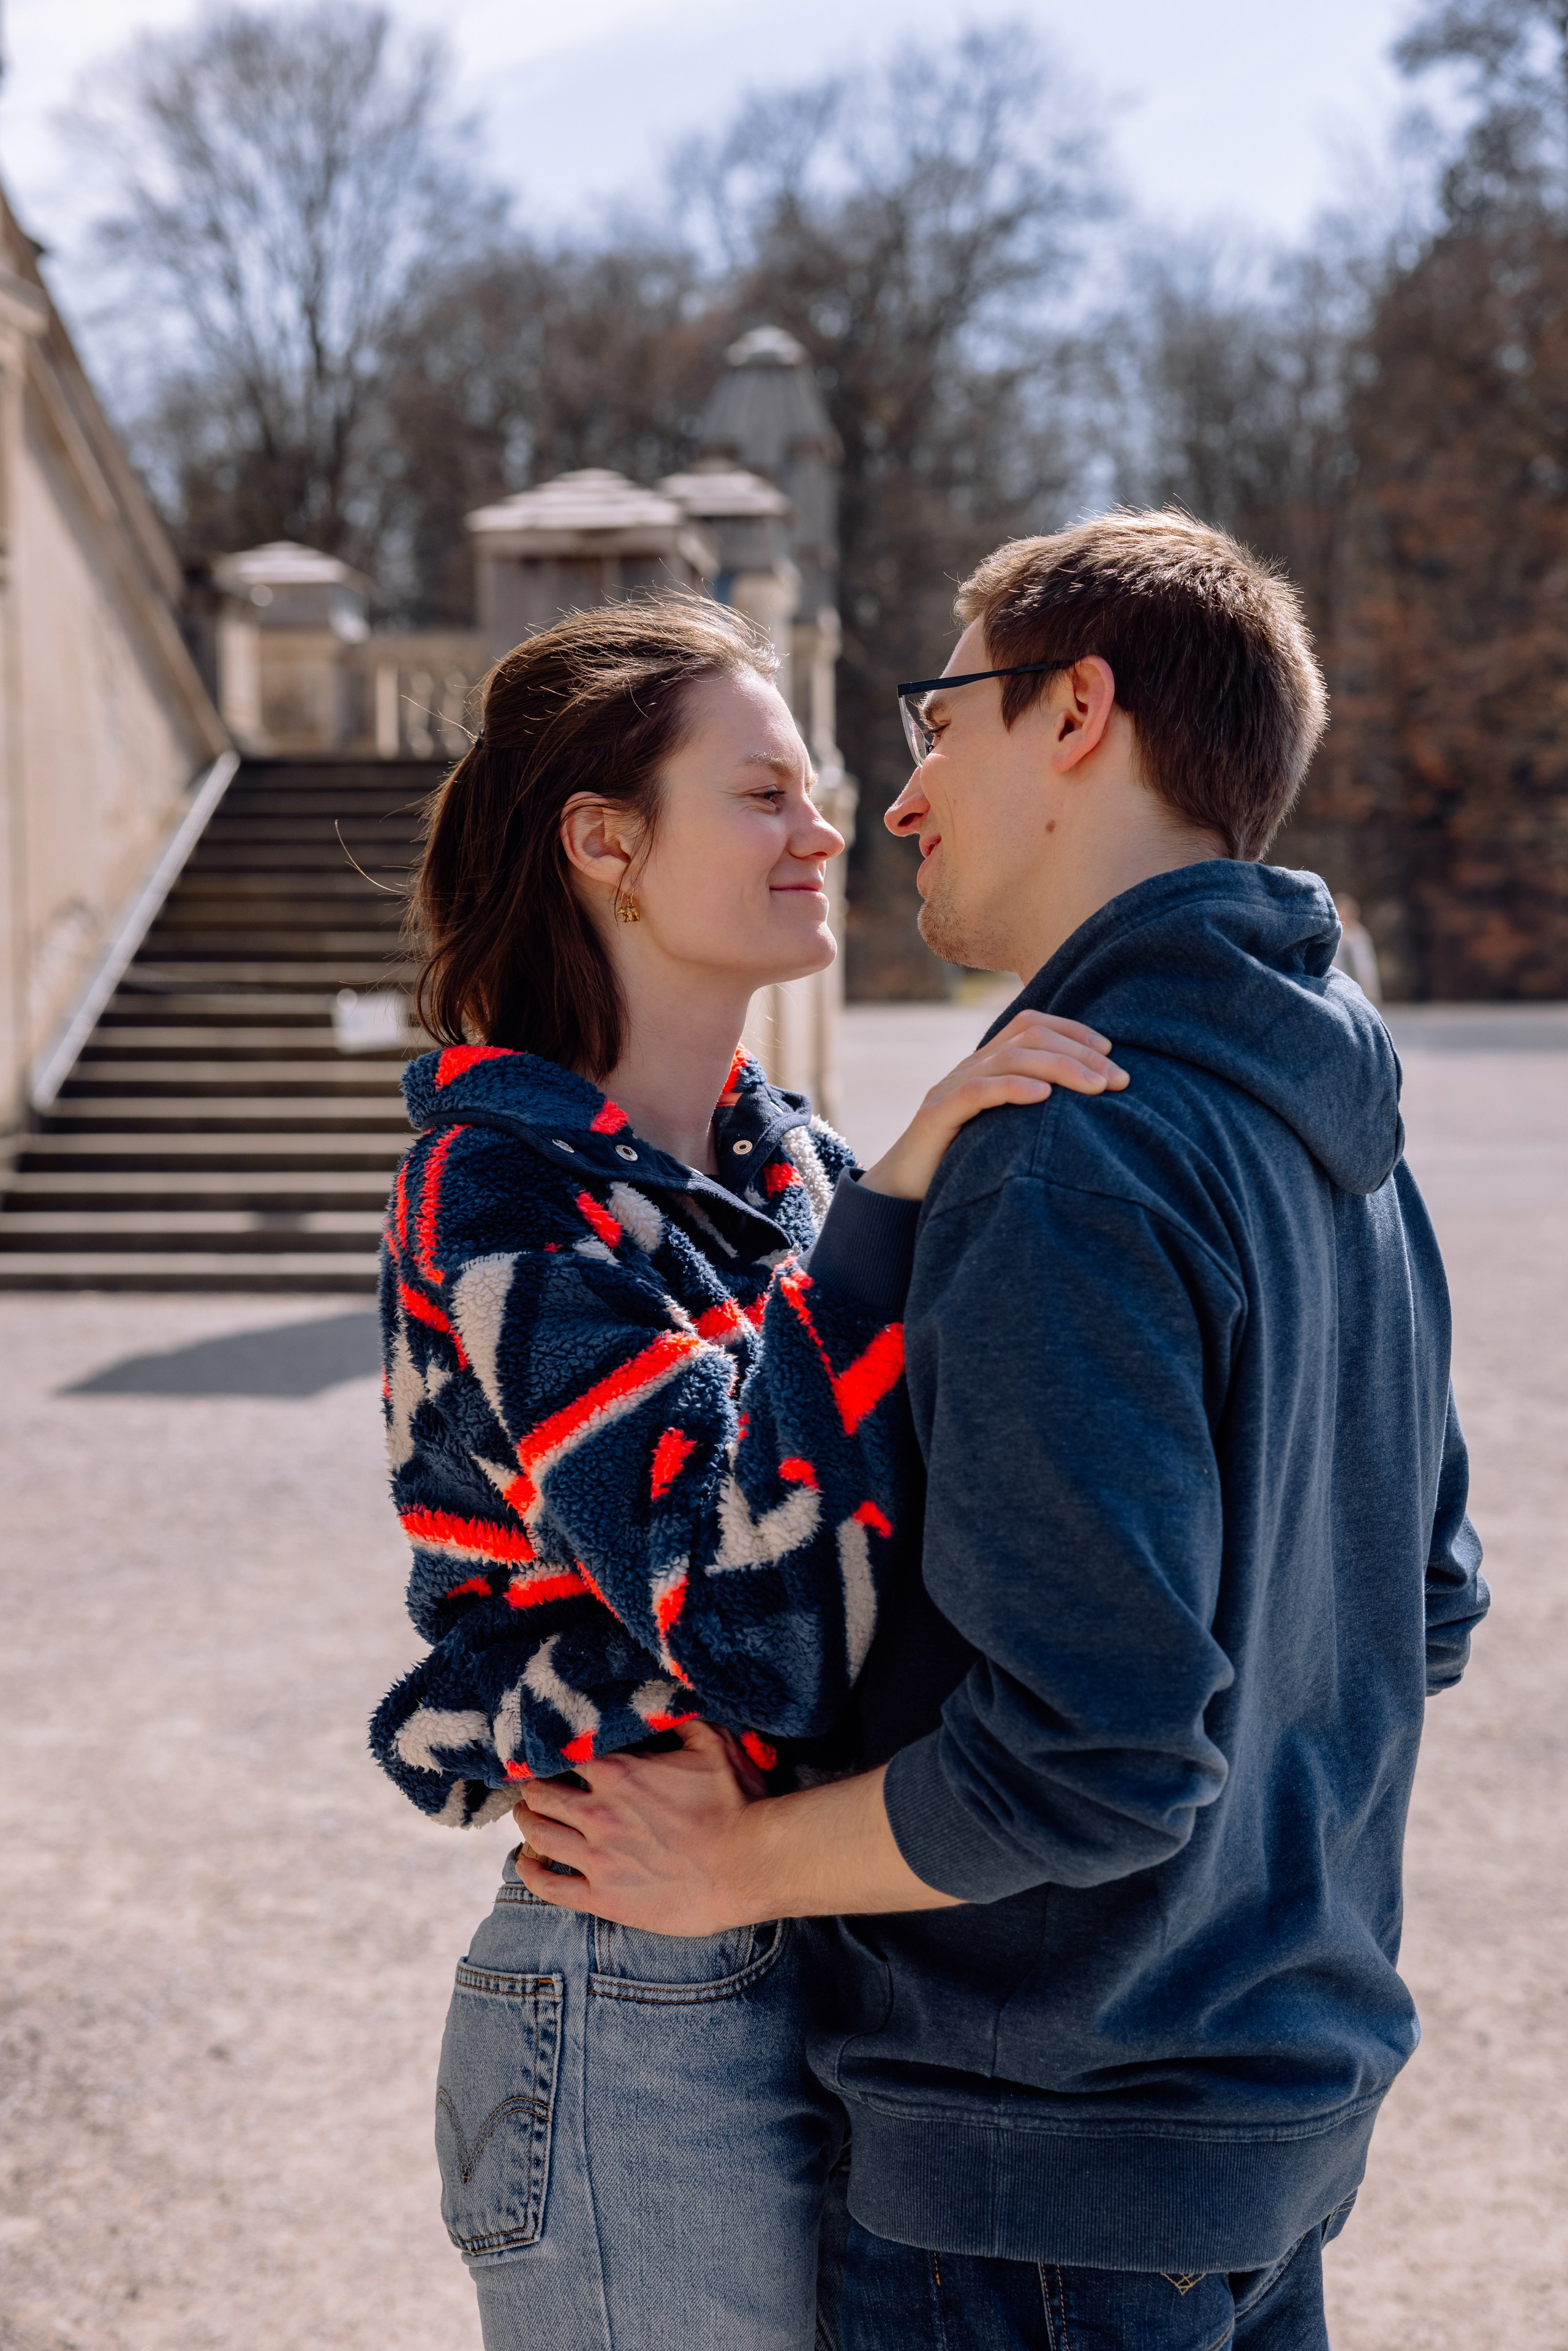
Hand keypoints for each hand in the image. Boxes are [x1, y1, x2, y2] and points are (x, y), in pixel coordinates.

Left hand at [514, 1721, 763, 1935]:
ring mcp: (598, 1858)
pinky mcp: (605, 1898)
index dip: (554, 1749)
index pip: (565, 1753)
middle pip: (542, 1793)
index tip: (550, 1749)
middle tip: (532, 1783)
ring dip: (526, 1821)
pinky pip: (549, 1887)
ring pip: (538, 1835)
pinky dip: (530, 1872)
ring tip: (526, 1814)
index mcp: (619, 1773)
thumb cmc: (738, 1803)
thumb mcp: (714, 1743)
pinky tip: (526, 1863)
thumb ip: (680, 1720)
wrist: (752, 1866)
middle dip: (533, 1785)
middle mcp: (598, 1813)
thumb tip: (661, 1703)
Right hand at [861, 1010, 1127, 1199]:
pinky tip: (1044, 1097)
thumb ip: (1032, 1109)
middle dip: (1080, 1052)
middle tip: (1119, 1079)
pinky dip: (1014, 1089)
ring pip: (1010, 1058)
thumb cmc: (961, 1160)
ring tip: (1096, 1088)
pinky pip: (977, 1092)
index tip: (1112, 1052)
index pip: (1031, 1024)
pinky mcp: (936, 1115)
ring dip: (1060, 1068)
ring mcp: (950, 1087)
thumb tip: (1090, 1103)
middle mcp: (968, 1067)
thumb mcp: (1003, 1126)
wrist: (901, 1189)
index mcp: (985, 1064)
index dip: (1074, 1031)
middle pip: (1029, 1036)